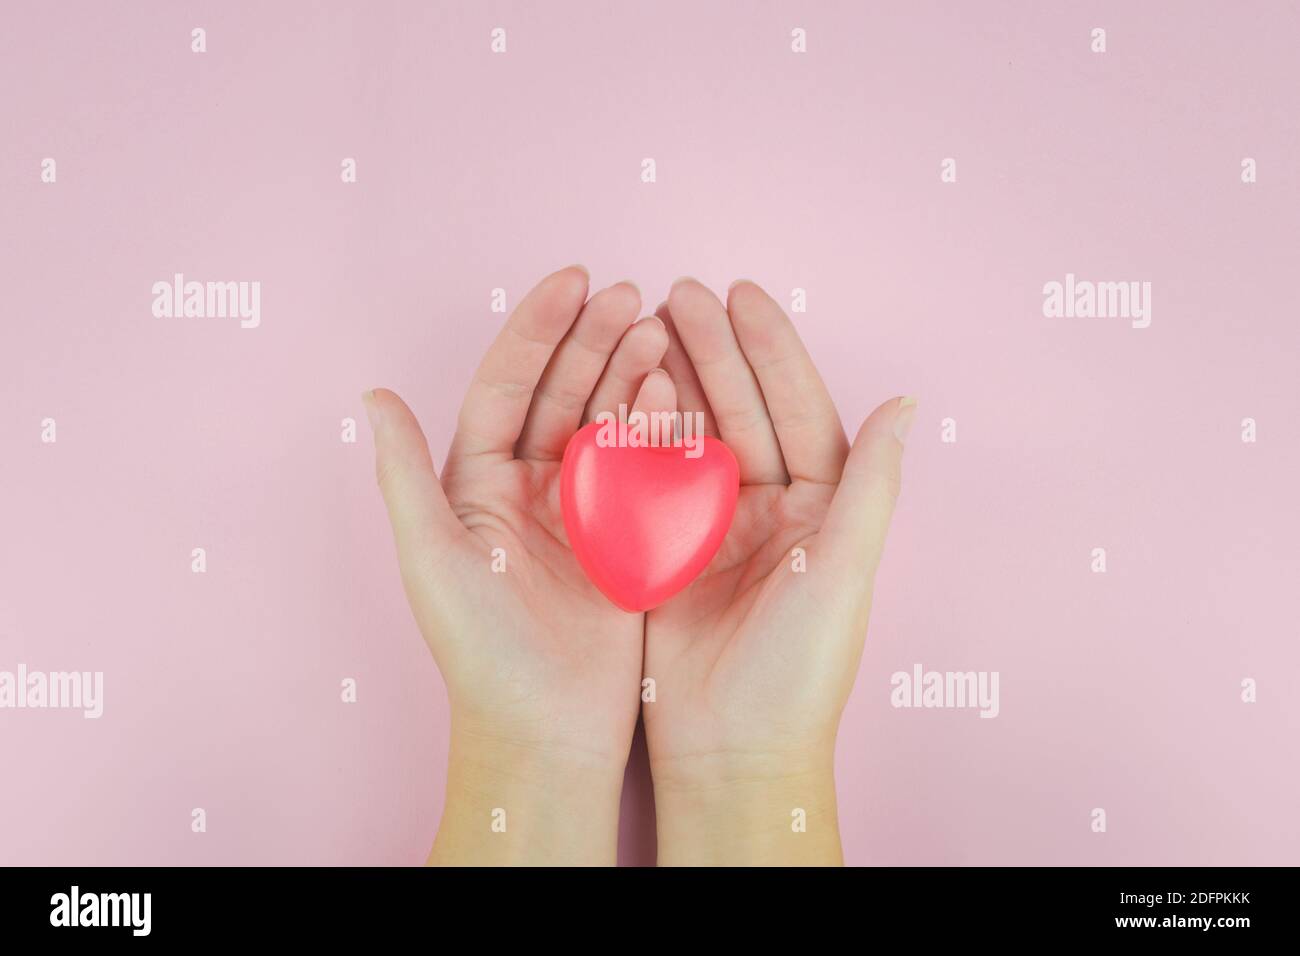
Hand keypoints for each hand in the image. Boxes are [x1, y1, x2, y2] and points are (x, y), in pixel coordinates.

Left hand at [365, 267, 673, 864]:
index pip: (508, 385)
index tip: (575, 280)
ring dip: (631, 371)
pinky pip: (647, 465)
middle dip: (595, 338)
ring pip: (608, 419)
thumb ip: (404, 475)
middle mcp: (529, 486)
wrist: (547, 729)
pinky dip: (663, 426)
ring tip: (661, 329)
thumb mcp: (432, 559)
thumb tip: (371, 393)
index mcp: (479, 482)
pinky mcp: (629, 535)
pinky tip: (682, 393)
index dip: (538, 329)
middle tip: (634, 294)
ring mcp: (584, 508)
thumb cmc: (480, 651)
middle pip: (564, 391)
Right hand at [642, 278, 913, 864]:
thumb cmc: (801, 670)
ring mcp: (713, 525)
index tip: (741, 293)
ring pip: (695, 434)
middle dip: (714, 349)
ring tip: (647, 321)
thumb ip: (872, 486)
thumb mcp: (845, 572)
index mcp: (822, 507)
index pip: (796, 409)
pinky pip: (651, 477)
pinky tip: (619, 390)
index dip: (772, 350)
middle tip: (679, 290)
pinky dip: (637, 434)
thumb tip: (907, 405)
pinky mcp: (665, 550)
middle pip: (742, 410)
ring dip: (676, 378)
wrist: (732, 747)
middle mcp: (771, 508)